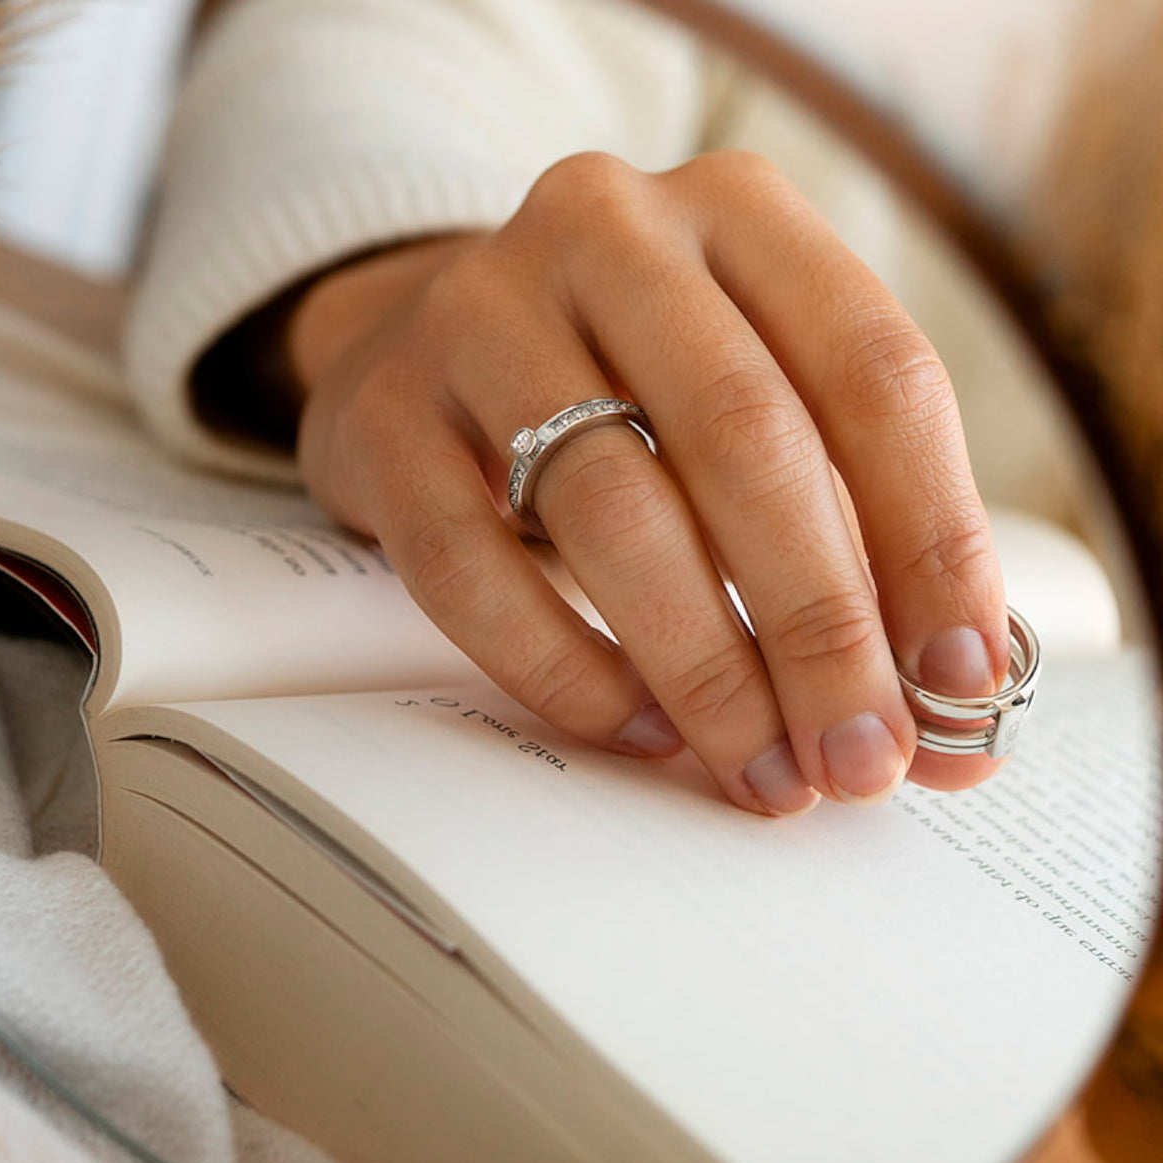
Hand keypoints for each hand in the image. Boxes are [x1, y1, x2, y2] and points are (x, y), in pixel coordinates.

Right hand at [293, 151, 1008, 814]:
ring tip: (761, 767)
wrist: (428, 339)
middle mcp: (608, 233)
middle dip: (820, 626)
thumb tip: (952, 711)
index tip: (959, 681)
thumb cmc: (626, 388)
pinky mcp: (385, 416)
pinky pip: (471, 564)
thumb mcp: (751, 403)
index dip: (933, 538)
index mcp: (738, 212)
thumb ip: (852, 530)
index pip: (873, 372)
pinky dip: (564, 665)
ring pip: (610, 506)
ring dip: (705, 666)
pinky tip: (636, 726)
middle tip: (859, 758)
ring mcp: (479, 313)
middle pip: (744, 439)